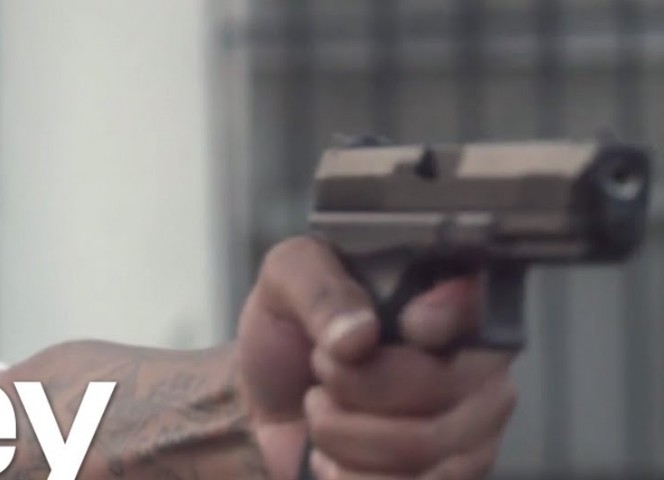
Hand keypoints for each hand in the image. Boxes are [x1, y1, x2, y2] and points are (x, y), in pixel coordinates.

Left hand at [236, 236, 516, 478]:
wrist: (267, 406)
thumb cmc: (289, 335)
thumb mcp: (284, 281)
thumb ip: (318, 289)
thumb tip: (357, 335)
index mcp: (450, 299)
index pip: (478, 306)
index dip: (441, 318)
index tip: (403, 324)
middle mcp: (479, 365)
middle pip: (440, 386)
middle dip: (353, 385)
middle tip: (322, 374)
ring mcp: (474, 430)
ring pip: (422, 446)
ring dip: (344, 435)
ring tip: (322, 417)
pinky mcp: (451, 477)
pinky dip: (351, 477)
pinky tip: (334, 459)